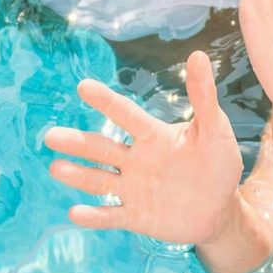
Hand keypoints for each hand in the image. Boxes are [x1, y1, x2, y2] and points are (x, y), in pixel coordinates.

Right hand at [45, 51, 243, 244]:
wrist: (220, 210)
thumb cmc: (217, 164)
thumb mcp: (215, 130)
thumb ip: (204, 97)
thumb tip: (198, 55)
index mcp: (153, 136)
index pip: (126, 115)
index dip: (107, 102)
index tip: (84, 86)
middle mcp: (137, 160)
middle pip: (102, 149)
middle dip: (78, 142)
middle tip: (51, 135)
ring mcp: (134, 189)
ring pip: (99, 180)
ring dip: (78, 175)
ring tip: (55, 167)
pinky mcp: (136, 217)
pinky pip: (112, 215)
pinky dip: (95, 216)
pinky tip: (75, 214)